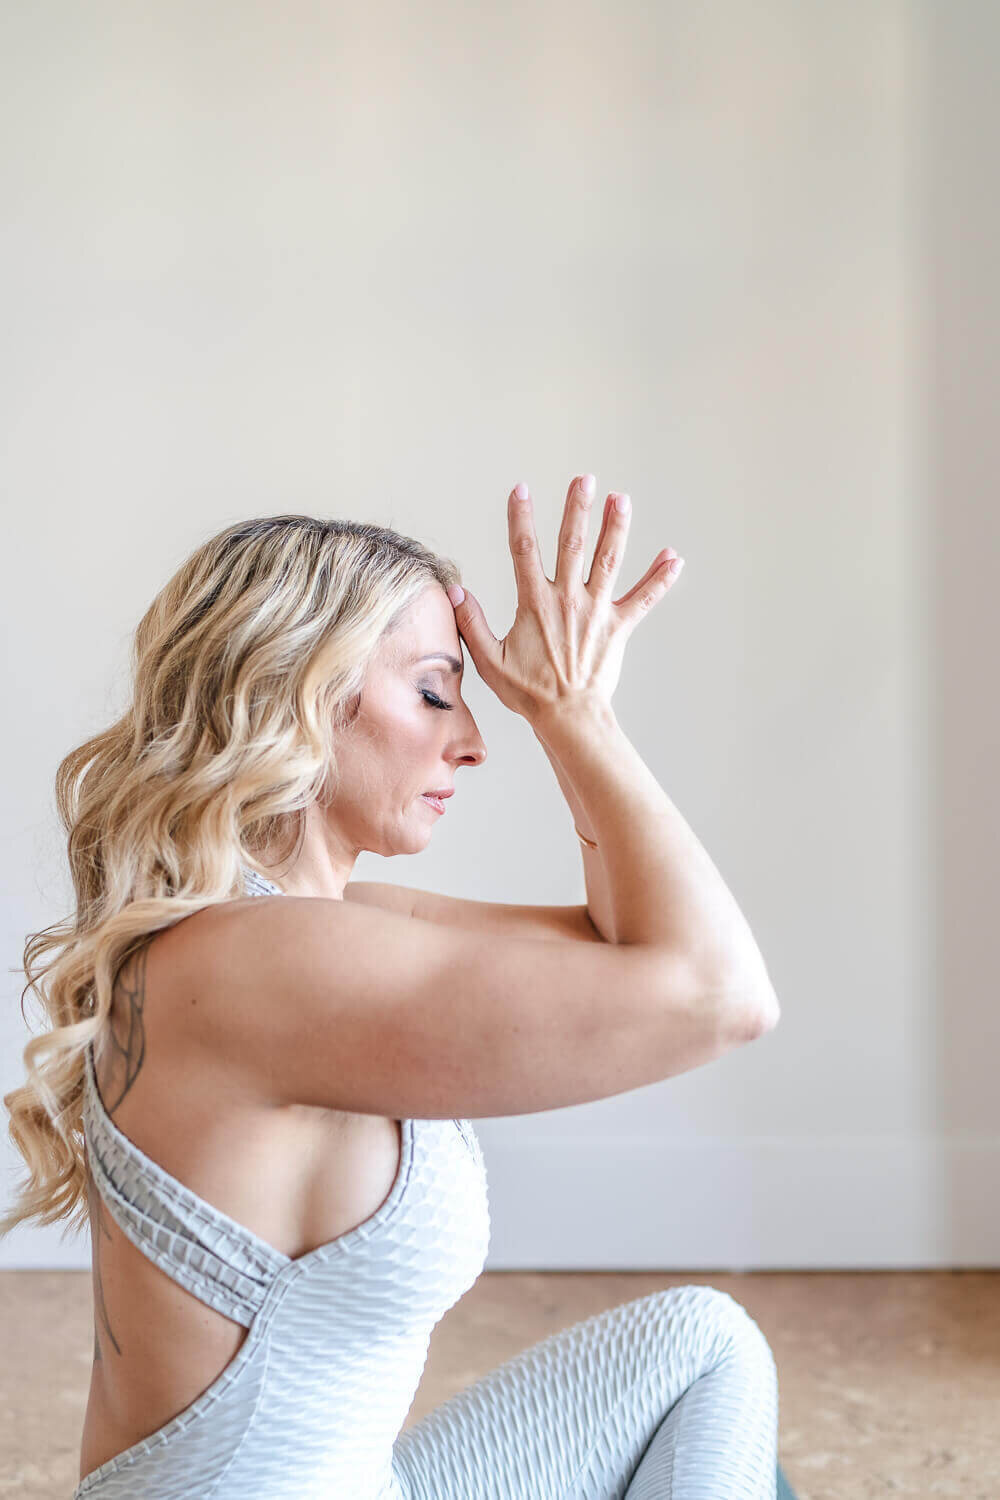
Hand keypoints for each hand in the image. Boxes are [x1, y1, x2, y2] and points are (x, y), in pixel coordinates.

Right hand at [448, 474, 683, 722]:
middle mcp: (568, 600)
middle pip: (573, 544)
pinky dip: (659, 579)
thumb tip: (456, 592)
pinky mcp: (619, 628)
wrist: (569, 717)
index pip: (524, 551)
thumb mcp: (490, 660)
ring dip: (616, 528)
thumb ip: (473, 624)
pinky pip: (643, 599)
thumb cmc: (528, 692)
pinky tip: (674, 558)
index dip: (521, 518)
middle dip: (578, 509)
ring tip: (622, 499)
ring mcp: (597, 611)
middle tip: (585, 479)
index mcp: (536, 604)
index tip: (521, 489)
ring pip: (609, 561)